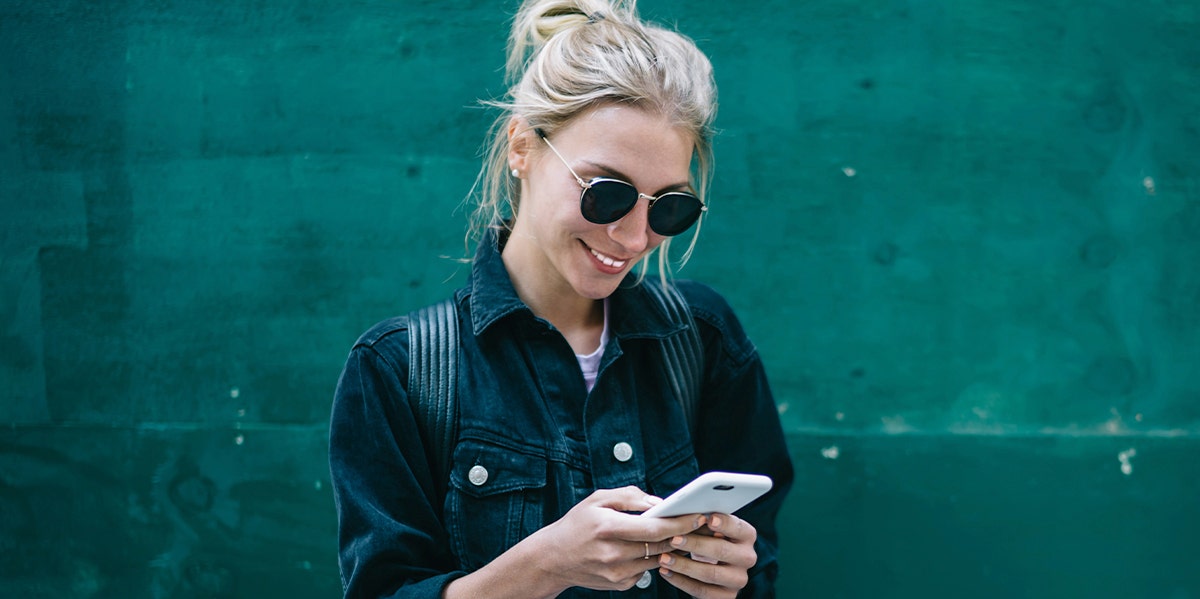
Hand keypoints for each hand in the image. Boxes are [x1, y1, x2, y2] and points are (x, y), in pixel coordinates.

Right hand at [526, 486, 708, 592]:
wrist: (553, 559)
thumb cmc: (576, 525)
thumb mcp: (597, 500)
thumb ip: (629, 497)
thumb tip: (658, 502)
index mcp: (608, 527)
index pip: (655, 528)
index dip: (681, 522)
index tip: (699, 515)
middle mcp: (613, 553)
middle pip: (661, 545)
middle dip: (682, 534)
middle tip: (698, 523)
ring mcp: (616, 572)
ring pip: (657, 559)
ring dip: (669, 547)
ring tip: (676, 533)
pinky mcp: (619, 584)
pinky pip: (645, 571)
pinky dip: (649, 559)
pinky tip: (644, 549)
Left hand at [655, 512, 757, 598]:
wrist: (709, 572)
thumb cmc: (706, 542)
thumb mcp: (709, 530)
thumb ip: (703, 521)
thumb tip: (684, 512)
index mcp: (746, 536)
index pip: (737, 527)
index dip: (724, 523)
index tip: (707, 518)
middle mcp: (747, 557)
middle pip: (722, 550)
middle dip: (695, 544)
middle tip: (673, 539)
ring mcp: (738, 579)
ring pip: (710, 573)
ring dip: (683, 565)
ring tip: (663, 557)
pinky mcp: (727, 596)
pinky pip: (702, 590)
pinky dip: (681, 581)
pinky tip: (666, 571)